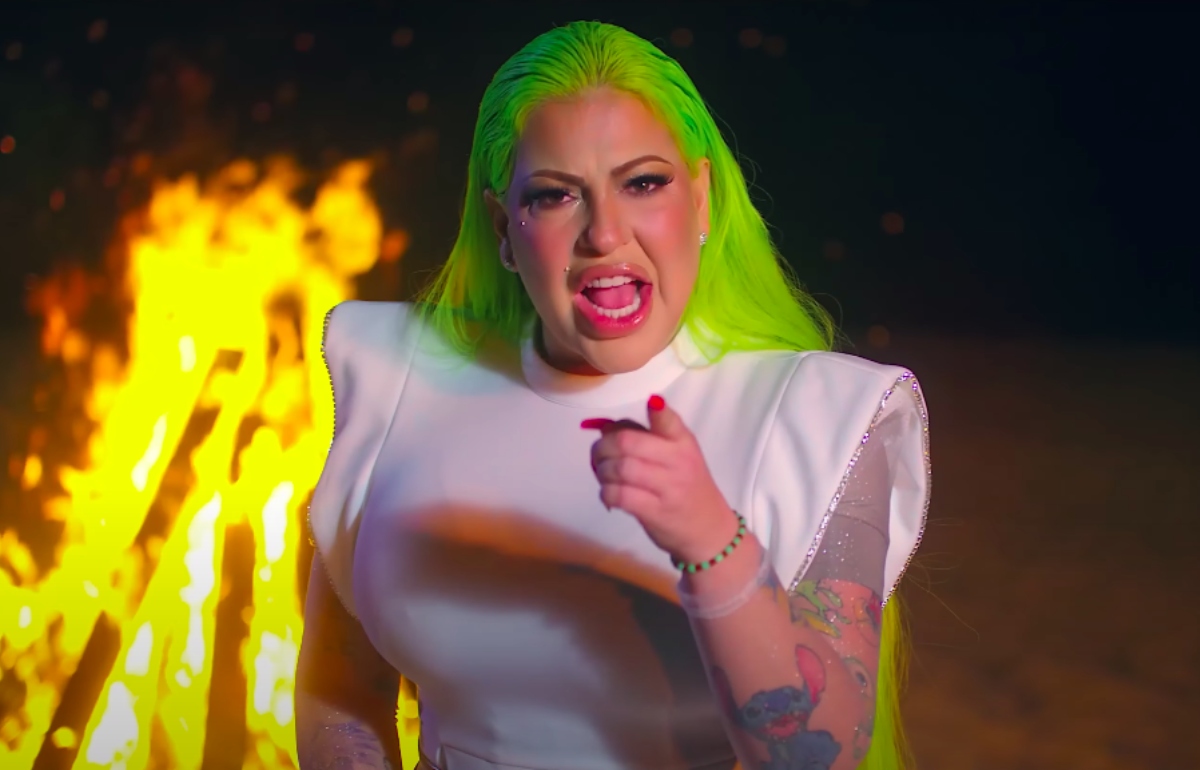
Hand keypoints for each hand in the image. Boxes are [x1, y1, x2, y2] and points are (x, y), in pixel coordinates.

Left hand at [582, 395, 738, 563]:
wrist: (708, 529)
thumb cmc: (685, 487)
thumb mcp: (676, 456)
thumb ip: (644, 437)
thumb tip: (602, 426)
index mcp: (683, 442)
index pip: (669, 420)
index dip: (658, 409)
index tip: (651, 402)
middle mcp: (678, 461)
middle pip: (628, 442)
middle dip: (603, 446)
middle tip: (599, 454)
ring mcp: (668, 488)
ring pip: (620, 468)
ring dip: (602, 471)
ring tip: (604, 475)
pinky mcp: (656, 512)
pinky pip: (620, 495)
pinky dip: (606, 492)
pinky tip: (609, 493)